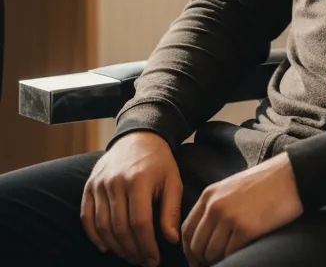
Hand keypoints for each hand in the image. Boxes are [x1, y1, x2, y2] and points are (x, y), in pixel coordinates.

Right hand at [81, 131, 181, 266]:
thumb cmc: (158, 161)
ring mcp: (99, 184)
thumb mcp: (173, 180)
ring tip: (129, 256)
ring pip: (103, 226)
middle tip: (142, 261)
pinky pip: (87, 218)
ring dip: (115, 247)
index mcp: (138, 180)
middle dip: (132, 251)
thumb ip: (172, 210)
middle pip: (120, 228)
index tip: (153, 260)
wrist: (138, 137)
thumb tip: (171, 240)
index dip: (146, 246)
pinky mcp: (89, 186)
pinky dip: (94, 236)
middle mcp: (115, 182)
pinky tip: (107, 247)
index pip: (140, 223)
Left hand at [181, 153, 302, 265]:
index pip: (187, 230)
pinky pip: (230, 254)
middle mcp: (215, 206)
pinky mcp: (245, 229)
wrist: (291, 175)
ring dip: (220, 260)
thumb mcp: (232, 187)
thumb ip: (216, 206)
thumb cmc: (266, 183)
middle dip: (203, 260)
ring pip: (212, 253)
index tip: (197, 261)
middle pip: (197, 245)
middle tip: (216, 264)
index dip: (190, 251)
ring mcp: (229, 217)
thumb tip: (206, 236)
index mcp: (210, 194)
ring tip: (232, 257)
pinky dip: (234, 258)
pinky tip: (243, 253)